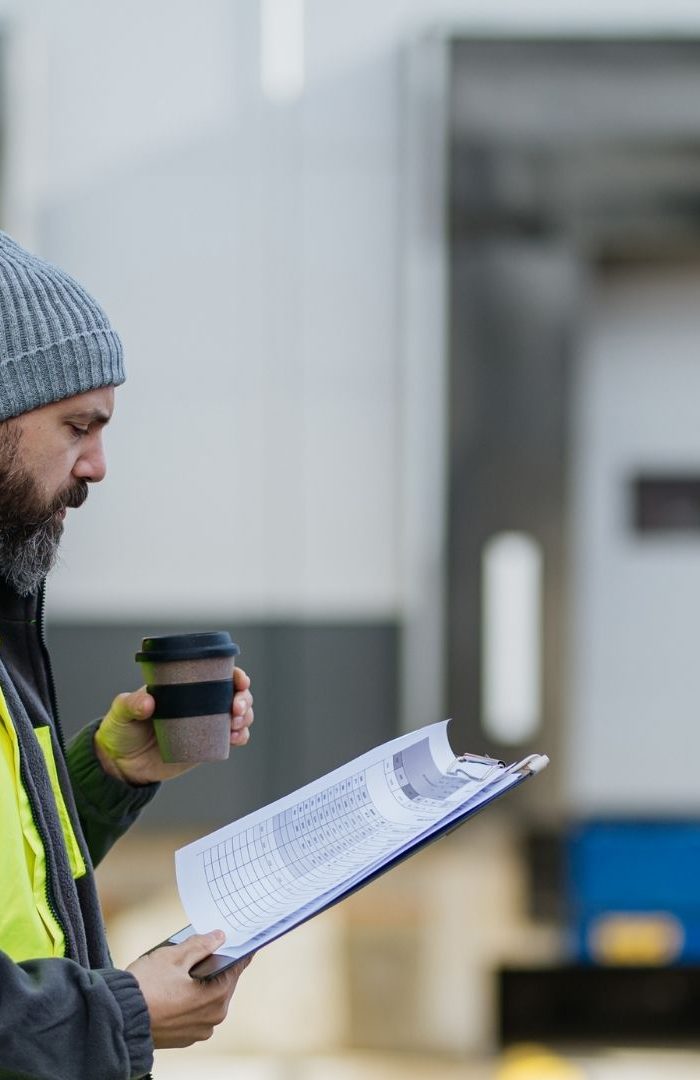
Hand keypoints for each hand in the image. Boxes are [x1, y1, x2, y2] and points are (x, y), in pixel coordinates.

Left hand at [94, 667, 254, 784]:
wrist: (122, 764)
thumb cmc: (121, 731)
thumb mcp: (122, 712)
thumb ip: (132, 705)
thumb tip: (148, 702)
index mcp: (183, 687)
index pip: (216, 675)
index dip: (234, 675)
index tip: (239, 681)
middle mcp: (199, 703)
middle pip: (234, 694)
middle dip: (244, 698)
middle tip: (236, 709)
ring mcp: (205, 724)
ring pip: (238, 715)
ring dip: (246, 717)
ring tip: (236, 724)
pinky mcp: (206, 745)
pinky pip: (233, 739)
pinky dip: (241, 737)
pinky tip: (237, 738)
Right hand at [127, 931, 252, 1047]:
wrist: (118, 1019)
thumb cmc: (146, 987)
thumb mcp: (174, 956)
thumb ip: (200, 945)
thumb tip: (219, 937)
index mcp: (216, 996)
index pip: (236, 968)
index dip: (238, 952)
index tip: (243, 942)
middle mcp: (212, 1018)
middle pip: (223, 984)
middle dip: (215, 967)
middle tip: (204, 950)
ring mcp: (198, 1031)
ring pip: (208, 999)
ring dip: (202, 985)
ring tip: (185, 969)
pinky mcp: (184, 1038)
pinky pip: (195, 1013)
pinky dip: (190, 1001)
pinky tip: (176, 989)